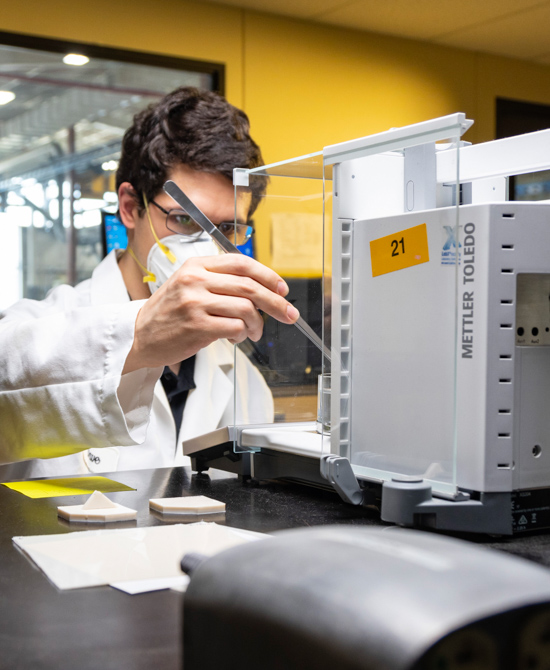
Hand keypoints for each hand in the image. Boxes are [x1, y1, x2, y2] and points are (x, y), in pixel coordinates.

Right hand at [122, 254, 299, 371]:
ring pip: (246, 309)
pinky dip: (242, 334)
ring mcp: (196, 303)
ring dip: (257, 324)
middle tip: (288, 314)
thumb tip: (260, 288)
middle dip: (276, 302)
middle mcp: (196, 280)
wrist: (140, 335)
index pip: (242, 263)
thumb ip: (219, 281)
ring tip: (254, 332)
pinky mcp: (197, 326)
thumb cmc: (169, 312)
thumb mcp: (189, 284)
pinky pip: (235, 327)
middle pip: (250, 287)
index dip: (268, 275)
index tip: (282, 288)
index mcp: (197, 265)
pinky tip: (236, 337)